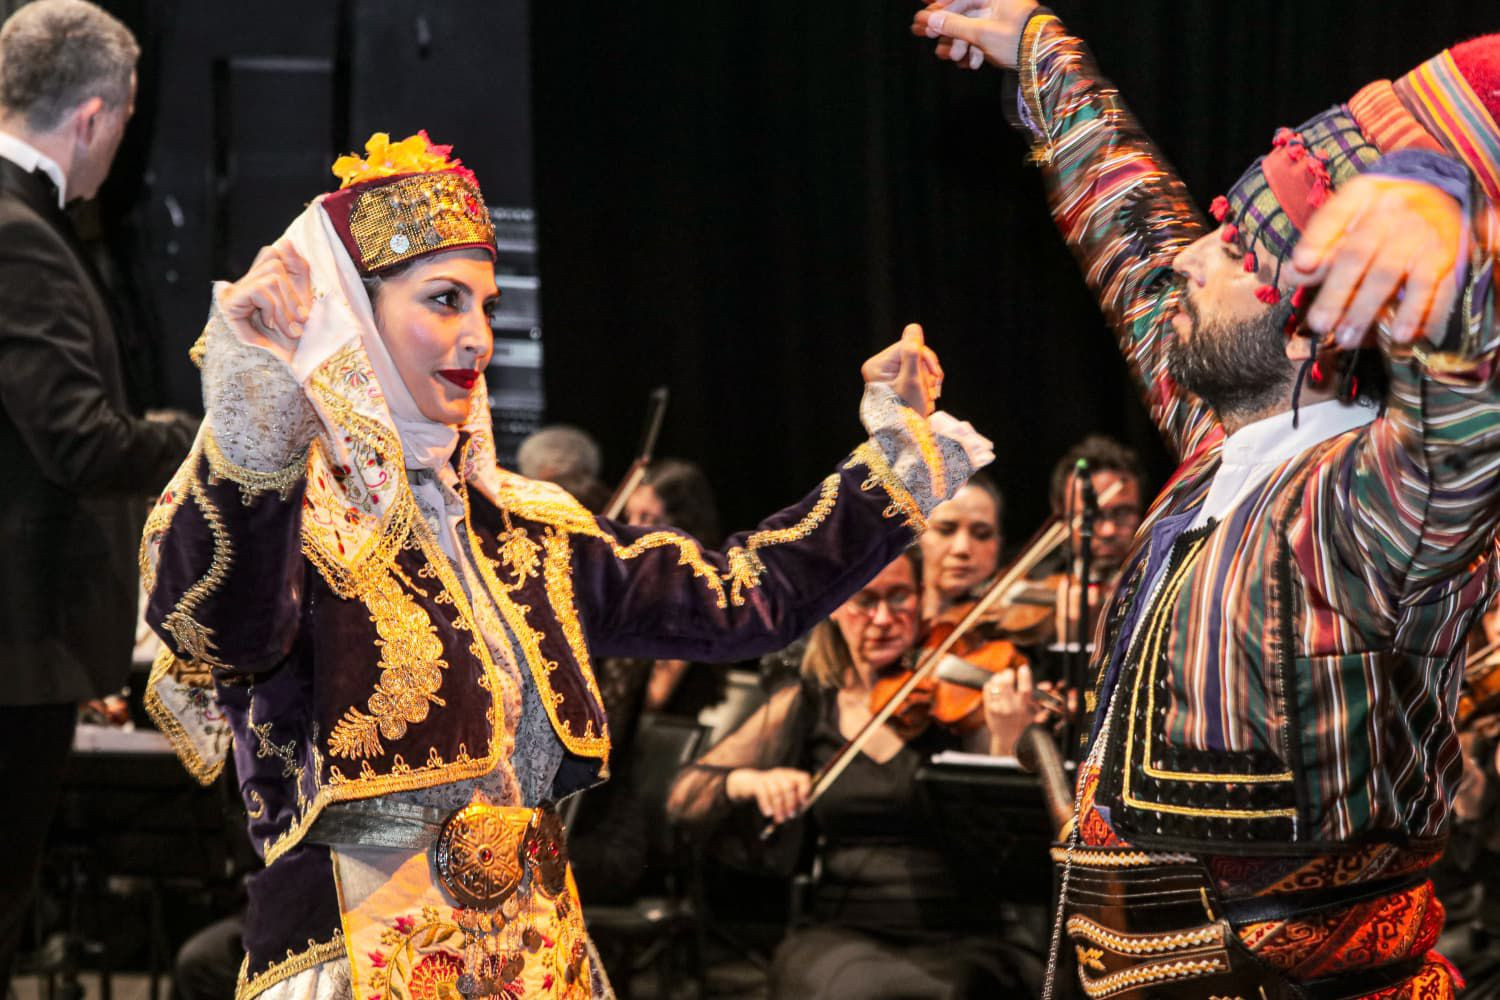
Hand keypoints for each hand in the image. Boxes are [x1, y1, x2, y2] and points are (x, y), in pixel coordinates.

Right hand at [219, 240, 312, 359]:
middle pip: (274, 261)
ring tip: (286, 330)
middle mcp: (243, 285)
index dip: (292, 264)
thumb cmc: (292, 343)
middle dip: (293, 295)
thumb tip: (285, 241)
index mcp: (261, 283)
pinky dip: (273, 309)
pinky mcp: (228, 302)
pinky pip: (260, 289)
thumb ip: (297, 270)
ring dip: (285, 307)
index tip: (302, 305)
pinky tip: (270, 327)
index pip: (273, 252)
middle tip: (296, 325)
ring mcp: (233, 293)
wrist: (280, 372)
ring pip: (271, 276)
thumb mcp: (302, 301)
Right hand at [725, 767, 812, 823]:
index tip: (803, 803)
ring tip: (779, 819)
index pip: (803, 778)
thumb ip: (793, 799)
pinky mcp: (757, 783)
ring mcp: (768, 778)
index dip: (805, 790)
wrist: (747, 784)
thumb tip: (801, 809)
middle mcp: (780, 774)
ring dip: (779, 808)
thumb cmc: (769, 791)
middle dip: (791, 803)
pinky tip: (768, 814)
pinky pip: (763, 794)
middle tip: (790, 816)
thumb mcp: (782, 793)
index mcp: (790, 775)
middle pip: (789, 786)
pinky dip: (766, 805)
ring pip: (776, 792)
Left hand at [862, 323, 943, 415]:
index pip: (908, 346)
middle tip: (932, 392)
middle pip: (913, 356)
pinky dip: (926, 388)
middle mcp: (879, 369)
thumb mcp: (912, 380)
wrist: (907, 441)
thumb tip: (913, 327)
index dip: (925, 358)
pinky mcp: (897, 386)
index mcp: (876, 366)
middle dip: (926, 374)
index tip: (936, 376)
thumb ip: (913, 353)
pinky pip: (917, 377)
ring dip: (928, 382)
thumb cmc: (907, 413)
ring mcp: (888, 378)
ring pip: (918, 367)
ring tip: (927, 400)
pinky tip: (926, 401)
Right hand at [911, 0, 1039, 70]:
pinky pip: (985, 39)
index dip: (940, 9)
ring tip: (954, 58)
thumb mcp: (982, 32)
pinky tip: (972, 64)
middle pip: (964, 13)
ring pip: (973, 29)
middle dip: (948, 30)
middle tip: (928, 39)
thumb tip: (930, 20)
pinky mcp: (1006, 35)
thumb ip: (954, 25)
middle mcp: (999, 3)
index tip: (922, 20)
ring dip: (961, 45)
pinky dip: (976, 50)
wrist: (1048, 60)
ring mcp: (1003, 19)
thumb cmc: (1017, 40)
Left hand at [983, 665, 1071, 754]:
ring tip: (1002, 678)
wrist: (1007, 737)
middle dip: (1009, 673)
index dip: (1025, 676)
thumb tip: (1048, 685)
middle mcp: (1010, 707)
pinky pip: (987, 688)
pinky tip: (995, 685)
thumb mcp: (1034, 712)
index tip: (1024, 668)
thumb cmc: (1022, 722)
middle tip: (1010, 673)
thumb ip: (1040, 698)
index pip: (1025, 690)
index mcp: (1023, 707)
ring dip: (999, 677)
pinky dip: (991, 683)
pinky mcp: (988, 707)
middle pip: (1006, 683)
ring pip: (995, 684)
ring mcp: (998, 707)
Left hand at [1290, 175, 1463, 346]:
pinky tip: (1399, 335)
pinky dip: (1415, 313)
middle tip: (1318, 324)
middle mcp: (1394, 210)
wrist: (1445, 195)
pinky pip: (1431, 287)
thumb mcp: (1353, 214)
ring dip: (1366, 309)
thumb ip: (1322, 242)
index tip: (1300, 266)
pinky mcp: (1447, 256)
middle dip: (1336, 291)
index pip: (1335, 215)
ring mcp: (1422, 233)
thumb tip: (1291, 273)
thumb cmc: (1384, 213)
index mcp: (1364, 195)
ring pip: (1388, 274)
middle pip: (1357, 253)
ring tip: (1347, 338)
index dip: (1316, 240)